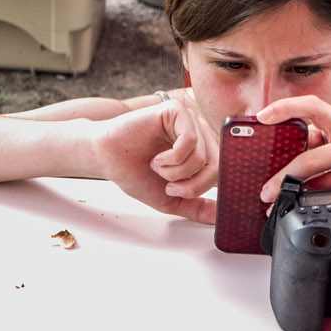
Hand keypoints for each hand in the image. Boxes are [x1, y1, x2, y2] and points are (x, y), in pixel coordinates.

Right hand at [91, 99, 217, 223]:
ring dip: (176, 172)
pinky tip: (157, 158)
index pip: (222, 172)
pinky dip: (172, 158)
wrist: (107, 159)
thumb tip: (220, 219)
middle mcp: (199, 134)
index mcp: (203, 150)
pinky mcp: (177, 111)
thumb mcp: (171, 199)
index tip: (179, 193)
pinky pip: (190, 140)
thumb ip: (197, 207)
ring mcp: (189, 121)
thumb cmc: (135, 172)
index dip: (202, 188)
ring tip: (157, 167)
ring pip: (202, 157)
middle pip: (217, 166)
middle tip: (170, 187)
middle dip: (192, 186)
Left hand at [255, 95, 330, 202]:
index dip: (287, 107)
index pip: (313, 105)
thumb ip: (314, 142)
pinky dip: (317, 202)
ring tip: (280, 203)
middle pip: (312, 159)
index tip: (263, 116)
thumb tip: (276, 157)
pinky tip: (305, 207)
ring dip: (298, 196)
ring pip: (323, 183)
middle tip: (266, 191)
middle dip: (284, 177)